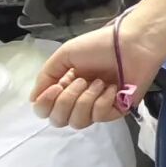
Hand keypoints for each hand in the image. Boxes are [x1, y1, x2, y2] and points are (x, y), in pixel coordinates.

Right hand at [29, 15, 165, 128]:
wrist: (132, 44)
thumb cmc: (100, 45)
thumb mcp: (65, 55)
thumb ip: (46, 76)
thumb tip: (33, 99)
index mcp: (66, 85)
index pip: (45, 109)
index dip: (46, 103)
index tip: (56, 87)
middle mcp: (79, 99)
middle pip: (59, 120)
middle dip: (67, 100)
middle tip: (82, 80)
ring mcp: (98, 107)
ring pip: (77, 122)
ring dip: (85, 100)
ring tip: (100, 82)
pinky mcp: (116, 111)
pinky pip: (99, 117)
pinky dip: (103, 101)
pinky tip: (113, 88)